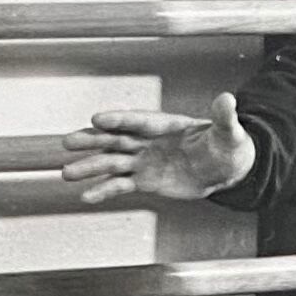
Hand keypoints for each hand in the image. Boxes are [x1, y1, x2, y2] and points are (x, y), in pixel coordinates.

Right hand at [53, 89, 257, 208]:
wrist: (223, 167)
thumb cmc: (225, 145)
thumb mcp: (228, 132)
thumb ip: (224, 117)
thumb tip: (229, 100)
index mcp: (163, 125)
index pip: (137, 121)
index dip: (118, 120)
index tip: (97, 119)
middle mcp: (147, 141)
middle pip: (115, 139)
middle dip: (92, 141)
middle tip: (68, 142)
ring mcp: (143, 160)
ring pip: (111, 162)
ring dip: (89, 168)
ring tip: (66, 173)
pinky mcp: (143, 180)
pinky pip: (119, 185)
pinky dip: (103, 190)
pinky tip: (85, 195)